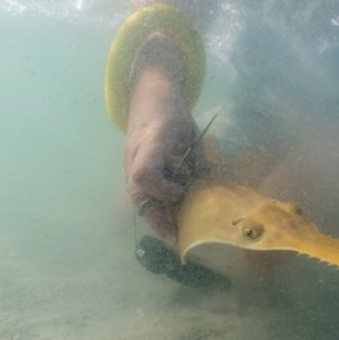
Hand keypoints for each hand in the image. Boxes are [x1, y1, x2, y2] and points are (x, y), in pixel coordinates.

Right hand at [124, 64, 202, 238]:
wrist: (148, 98)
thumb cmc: (172, 112)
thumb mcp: (191, 130)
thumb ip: (198, 157)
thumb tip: (207, 181)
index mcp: (152, 142)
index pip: (145, 173)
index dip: (162, 191)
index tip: (181, 193)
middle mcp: (137, 158)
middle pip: (138, 196)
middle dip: (158, 221)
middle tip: (178, 241)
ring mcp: (132, 166)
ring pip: (139, 200)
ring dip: (158, 220)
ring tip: (178, 238)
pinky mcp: (134, 172)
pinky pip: (143, 196)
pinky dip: (158, 209)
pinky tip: (174, 221)